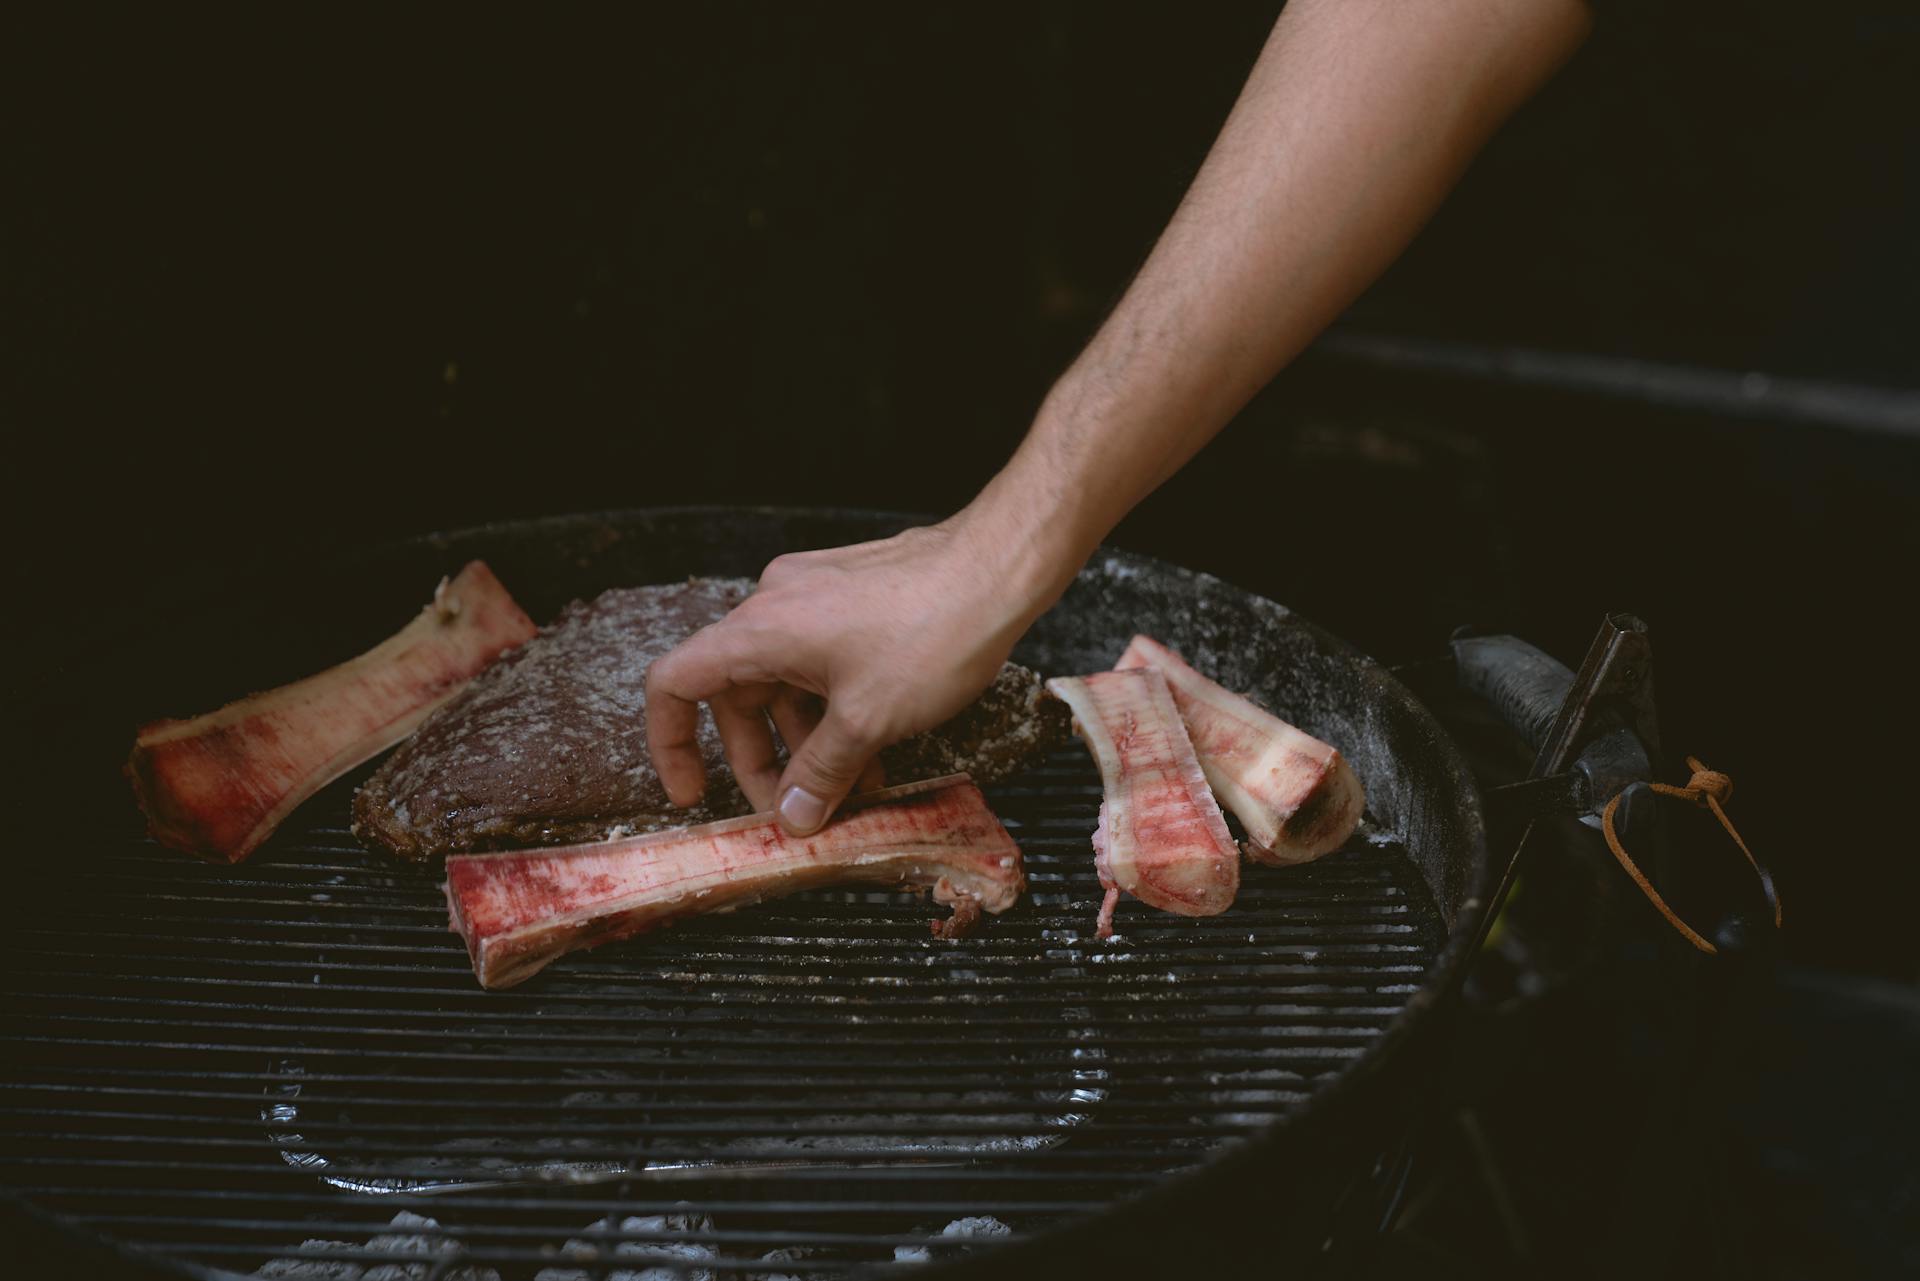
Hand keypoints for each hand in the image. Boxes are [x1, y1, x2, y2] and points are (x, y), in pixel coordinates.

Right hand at [645, 514, 1062, 835]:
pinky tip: (875, 750)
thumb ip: (820, 774)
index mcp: (760, 630)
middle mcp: (776, 605)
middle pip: (736, 693)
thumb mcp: (868, 721)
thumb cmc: (934, 630)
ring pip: (785, 681)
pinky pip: (821, 662)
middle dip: (762, 759)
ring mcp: (815, 596)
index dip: (671, 744)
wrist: (1000, 566)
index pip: (674, 683)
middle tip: (794, 810)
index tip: (693, 791)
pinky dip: (834, 708)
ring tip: (852, 790)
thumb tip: (792, 816)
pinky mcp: (851, 596)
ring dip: (808, 739)